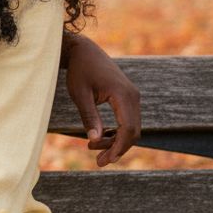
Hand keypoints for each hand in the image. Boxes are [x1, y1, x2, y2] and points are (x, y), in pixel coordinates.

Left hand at [64, 33, 140, 165]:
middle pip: (133, 131)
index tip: (104, 160)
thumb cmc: (79, 70)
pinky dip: (117, 132)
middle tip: (98, 161)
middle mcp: (133, 96)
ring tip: (93, 149)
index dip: (118, 147)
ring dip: (116, 141)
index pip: (128, 128)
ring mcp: (132, 97)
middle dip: (117, 148)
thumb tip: (95, 139)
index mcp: (123, 94)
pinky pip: (127, 120)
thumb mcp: (79, 94)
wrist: (84, 51)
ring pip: (131, 127)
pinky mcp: (127, 98)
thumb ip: (89, 116)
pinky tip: (100, 139)